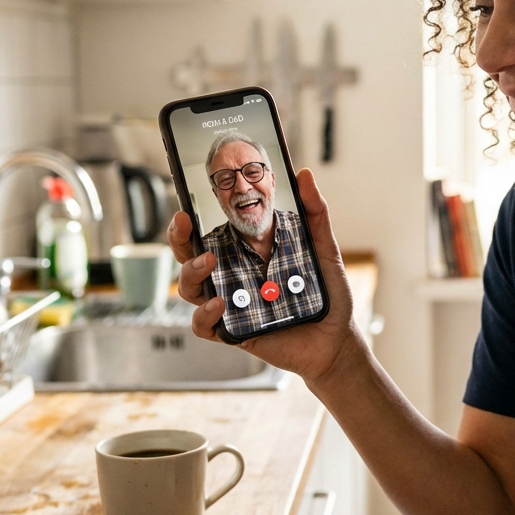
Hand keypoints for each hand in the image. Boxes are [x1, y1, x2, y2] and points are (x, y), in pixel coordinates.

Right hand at [166, 168, 363, 381]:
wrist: (336, 338)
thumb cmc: (325, 293)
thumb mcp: (323, 248)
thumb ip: (314, 213)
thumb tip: (305, 175)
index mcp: (246, 253)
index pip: (209, 232)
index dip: (191, 219)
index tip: (188, 203)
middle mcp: (232, 276)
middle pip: (189, 255)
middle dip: (178, 238)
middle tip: (185, 224)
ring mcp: (230, 303)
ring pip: (190, 288)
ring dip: (191, 272)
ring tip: (208, 262)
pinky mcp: (233, 331)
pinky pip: (204, 325)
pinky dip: (205, 315)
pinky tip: (220, 303)